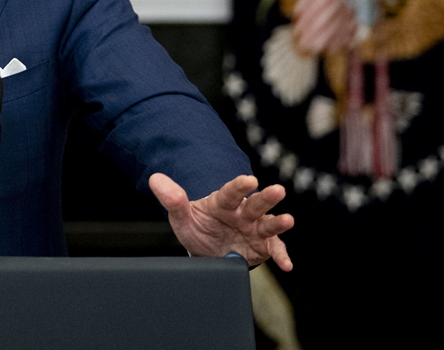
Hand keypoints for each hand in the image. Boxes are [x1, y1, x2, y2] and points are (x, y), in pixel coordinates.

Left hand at [149, 173, 293, 270]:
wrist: (208, 249)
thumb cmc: (198, 226)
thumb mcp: (182, 216)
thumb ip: (172, 199)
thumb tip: (155, 179)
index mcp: (223, 202)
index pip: (231, 191)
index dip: (239, 185)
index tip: (249, 179)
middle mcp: (242, 213)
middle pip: (255, 203)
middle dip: (266, 197)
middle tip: (278, 190)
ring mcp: (254, 229)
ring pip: (268, 224)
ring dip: (278, 223)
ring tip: (288, 220)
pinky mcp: (261, 246)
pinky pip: (273, 250)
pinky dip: (280, 256)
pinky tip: (286, 264)